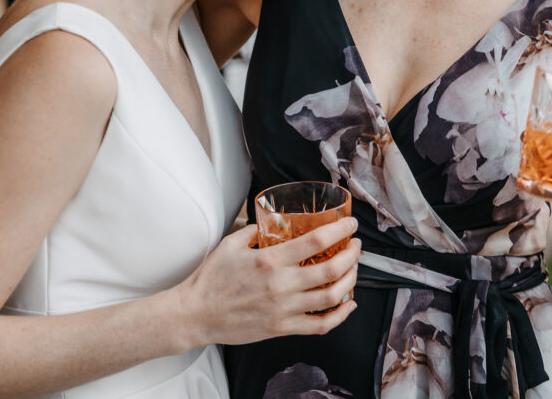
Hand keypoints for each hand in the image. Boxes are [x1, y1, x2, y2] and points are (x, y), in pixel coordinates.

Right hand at [175, 218, 360, 346]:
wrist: (196, 314)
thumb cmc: (210, 279)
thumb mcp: (231, 244)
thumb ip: (255, 230)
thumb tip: (273, 223)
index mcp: (270, 260)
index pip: (316, 241)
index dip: (340, 231)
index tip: (350, 225)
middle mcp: (281, 284)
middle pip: (332, 269)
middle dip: (352, 255)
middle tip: (356, 246)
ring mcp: (284, 309)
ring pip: (332, 297)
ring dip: (351, 282)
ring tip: (353, 270)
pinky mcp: (282, 328)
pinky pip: (321, 325)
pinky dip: (341, 316)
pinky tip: (348, 305)